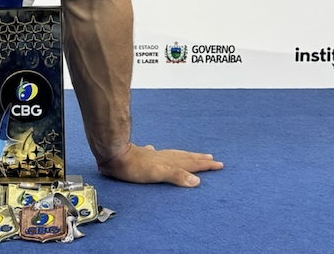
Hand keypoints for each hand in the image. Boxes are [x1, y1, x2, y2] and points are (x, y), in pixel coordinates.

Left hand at [97, 142, 222, 186]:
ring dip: (185, 156)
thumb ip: (176, 176)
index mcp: (169, 163)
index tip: (219, 164)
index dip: (205, 165)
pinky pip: (158, 155)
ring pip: (174, 155)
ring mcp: (153, 156)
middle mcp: (164, 158)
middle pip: (185, 158)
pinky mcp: (142, 157)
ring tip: (193, 155)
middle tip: (212, 159)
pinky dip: (162, 155)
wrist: (114, 155)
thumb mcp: (157, 173)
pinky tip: (155, 151)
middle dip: (199, 159)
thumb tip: (197, 181)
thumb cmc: (134, 167)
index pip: (191, 164)